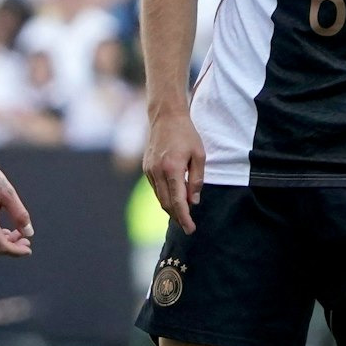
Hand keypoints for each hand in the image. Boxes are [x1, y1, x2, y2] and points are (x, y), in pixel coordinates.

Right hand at [0, 150, 33, 256]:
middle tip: (24, 239)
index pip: (1, 247)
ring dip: (0, 241)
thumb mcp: (7, 192)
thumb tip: (29, 234)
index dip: (17, 251)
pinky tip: (0, 227)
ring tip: (15, 233)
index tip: (28, 249)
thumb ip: (19, 215)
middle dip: (11, 247)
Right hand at [143, 107, 204, 232]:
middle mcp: (157, 172)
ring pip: (160, 197)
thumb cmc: (186, 134)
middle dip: (177, 217)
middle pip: (166, 203)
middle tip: (188, 226)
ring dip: (171, 209)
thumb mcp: (199, 155)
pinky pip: (156, 188)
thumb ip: (196, 179)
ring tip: (182, 216)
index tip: (191, 229)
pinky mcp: (146, 168)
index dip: (184, 218)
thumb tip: (193, 201)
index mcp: (172, 168)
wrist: (166, 116)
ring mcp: (149, 170)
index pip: (178, 201)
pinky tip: (174, 199)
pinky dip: (165, 197)